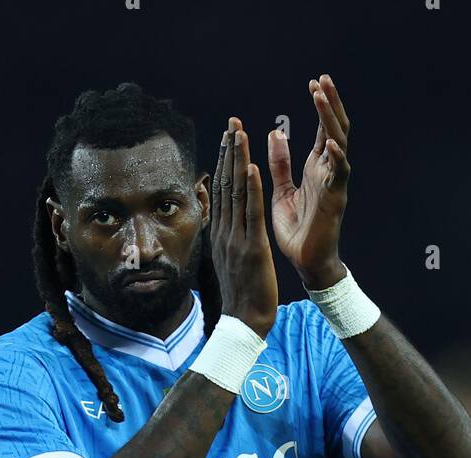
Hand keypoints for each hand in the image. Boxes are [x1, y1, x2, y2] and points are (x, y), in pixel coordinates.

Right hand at [211, 117, 277, 337]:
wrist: (244, 321)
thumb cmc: (241, 293)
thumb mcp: (228, 259)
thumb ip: (225, 235)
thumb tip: (218, 218)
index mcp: (221, 233)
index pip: (222, 190)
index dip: (225, 161)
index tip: (228, 136)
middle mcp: (225, 231)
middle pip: (226, 184)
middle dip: (229, 152)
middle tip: (232, 122)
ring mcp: (236, 238)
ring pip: (236, 193)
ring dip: (238, 161)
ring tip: (240, 133)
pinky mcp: (252, 248)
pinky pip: (251, 214)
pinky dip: (252, 189)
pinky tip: (253, 167)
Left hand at [267, 74, 350, 288]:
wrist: (306, 264)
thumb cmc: (297, 231)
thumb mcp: (282, 191)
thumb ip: (280, 163)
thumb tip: (274, 132)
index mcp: (316, 169)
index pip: (323, 130)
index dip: (320, 107)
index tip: (314, 83)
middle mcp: (328, 172)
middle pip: (335, 129)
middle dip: (330, 104)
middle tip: (323, 79)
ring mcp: (334, 184)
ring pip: (339, 143)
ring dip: (330, 120)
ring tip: (322, 96)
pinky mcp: (335, 200)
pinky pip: (340, 174)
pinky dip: (336, 157)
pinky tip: (330, 141)